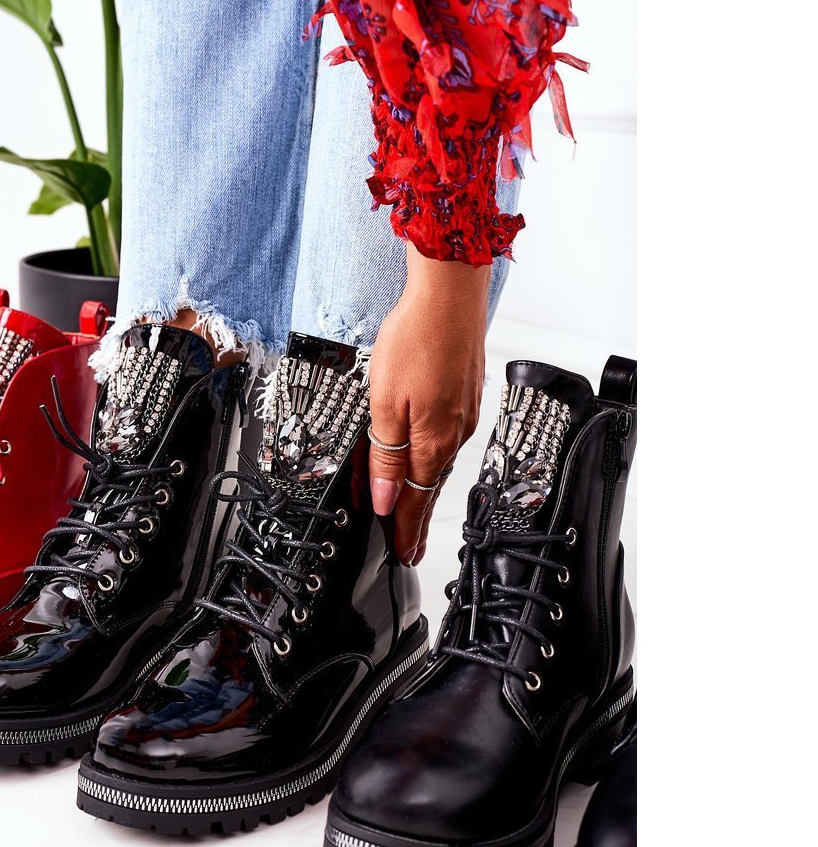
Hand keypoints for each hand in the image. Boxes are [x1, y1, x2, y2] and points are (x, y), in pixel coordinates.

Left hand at [368, 246, 490, 564]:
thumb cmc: (416, 339)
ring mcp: (462, 413)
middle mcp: (453, 433)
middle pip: (428, 487)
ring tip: (413, 515)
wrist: (450, 293)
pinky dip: (431, 459)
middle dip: (416, 520)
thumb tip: (383, 498)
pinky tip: (425, 460)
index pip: (414, 500)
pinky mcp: (464, 395)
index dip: (405, 529)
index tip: (402, 553)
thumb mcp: (384, 403)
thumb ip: (384, 454)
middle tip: (411, 547)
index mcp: (431, 441)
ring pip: (437, 463)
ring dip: (423, 491)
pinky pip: (444, 440)